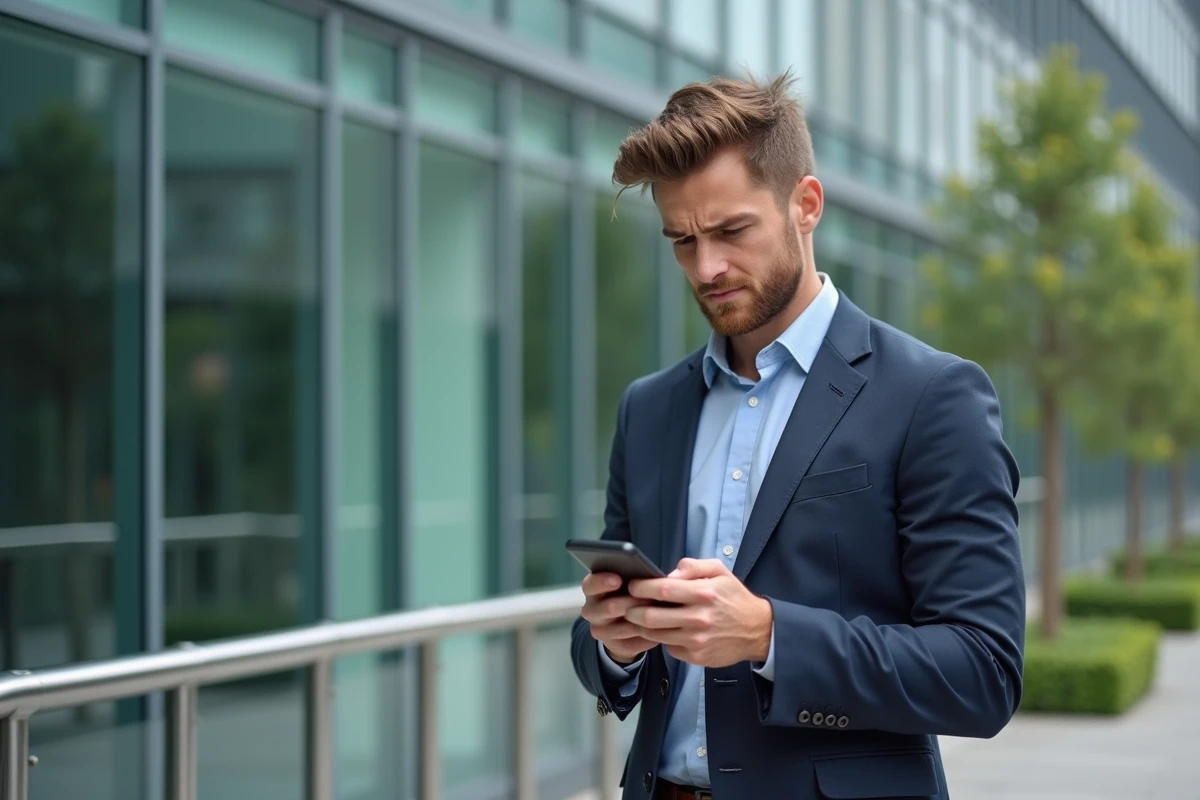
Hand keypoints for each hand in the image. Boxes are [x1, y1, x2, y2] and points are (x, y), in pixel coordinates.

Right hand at [580, 572, 656, 664]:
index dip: (603, 582)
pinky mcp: (613, 646)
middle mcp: (591, 611)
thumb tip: (647, 576)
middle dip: (632, 602)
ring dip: (643, 621)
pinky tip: (660, 630)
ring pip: (624, 628)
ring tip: (660, 614)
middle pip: (609, 607)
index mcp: (591, 590)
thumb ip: (631, 577)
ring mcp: (600, 631)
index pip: (590, 585)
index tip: (618, 580)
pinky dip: (648, 637)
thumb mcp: (625, 582)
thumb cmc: (627, 593)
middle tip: (651, 597)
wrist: (624, 624)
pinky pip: (633, 643)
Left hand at [625, 558, 772, 667]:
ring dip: (642, 626)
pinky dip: (662, 639)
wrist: (757, 630)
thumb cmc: (734, 598)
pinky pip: (669, 647)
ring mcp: (697, 641)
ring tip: (639, 618)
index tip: (633, 586)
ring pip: (656, 635)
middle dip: (633, 610)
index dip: (642, 588)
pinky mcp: (696, 656)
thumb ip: (693, 566)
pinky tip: (663, 631)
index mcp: (704, 593)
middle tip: (628, 605)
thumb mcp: (720, 571)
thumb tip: (669, 574)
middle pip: (652, 617)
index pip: (663, 590)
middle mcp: (699, 619)